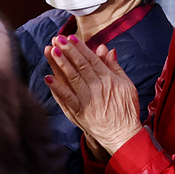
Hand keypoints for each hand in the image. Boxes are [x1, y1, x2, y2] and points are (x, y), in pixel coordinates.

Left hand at [44, 37, 143, 153]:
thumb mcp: (127, 85)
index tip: (71, 37)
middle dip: (68, 51)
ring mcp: (87, 100)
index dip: (81, 48)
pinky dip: (57, 88)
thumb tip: (107, 49)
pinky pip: (66, 98)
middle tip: (58, 39)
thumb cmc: (126, 110)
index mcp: (108, 79)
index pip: (92, 60)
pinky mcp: (79, 112)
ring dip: (60, 64)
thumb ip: (115, 67)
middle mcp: (97, 88)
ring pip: (72, 78)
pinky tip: (47, 78)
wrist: (123, 135)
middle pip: (80, 66)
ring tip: (51, 51)